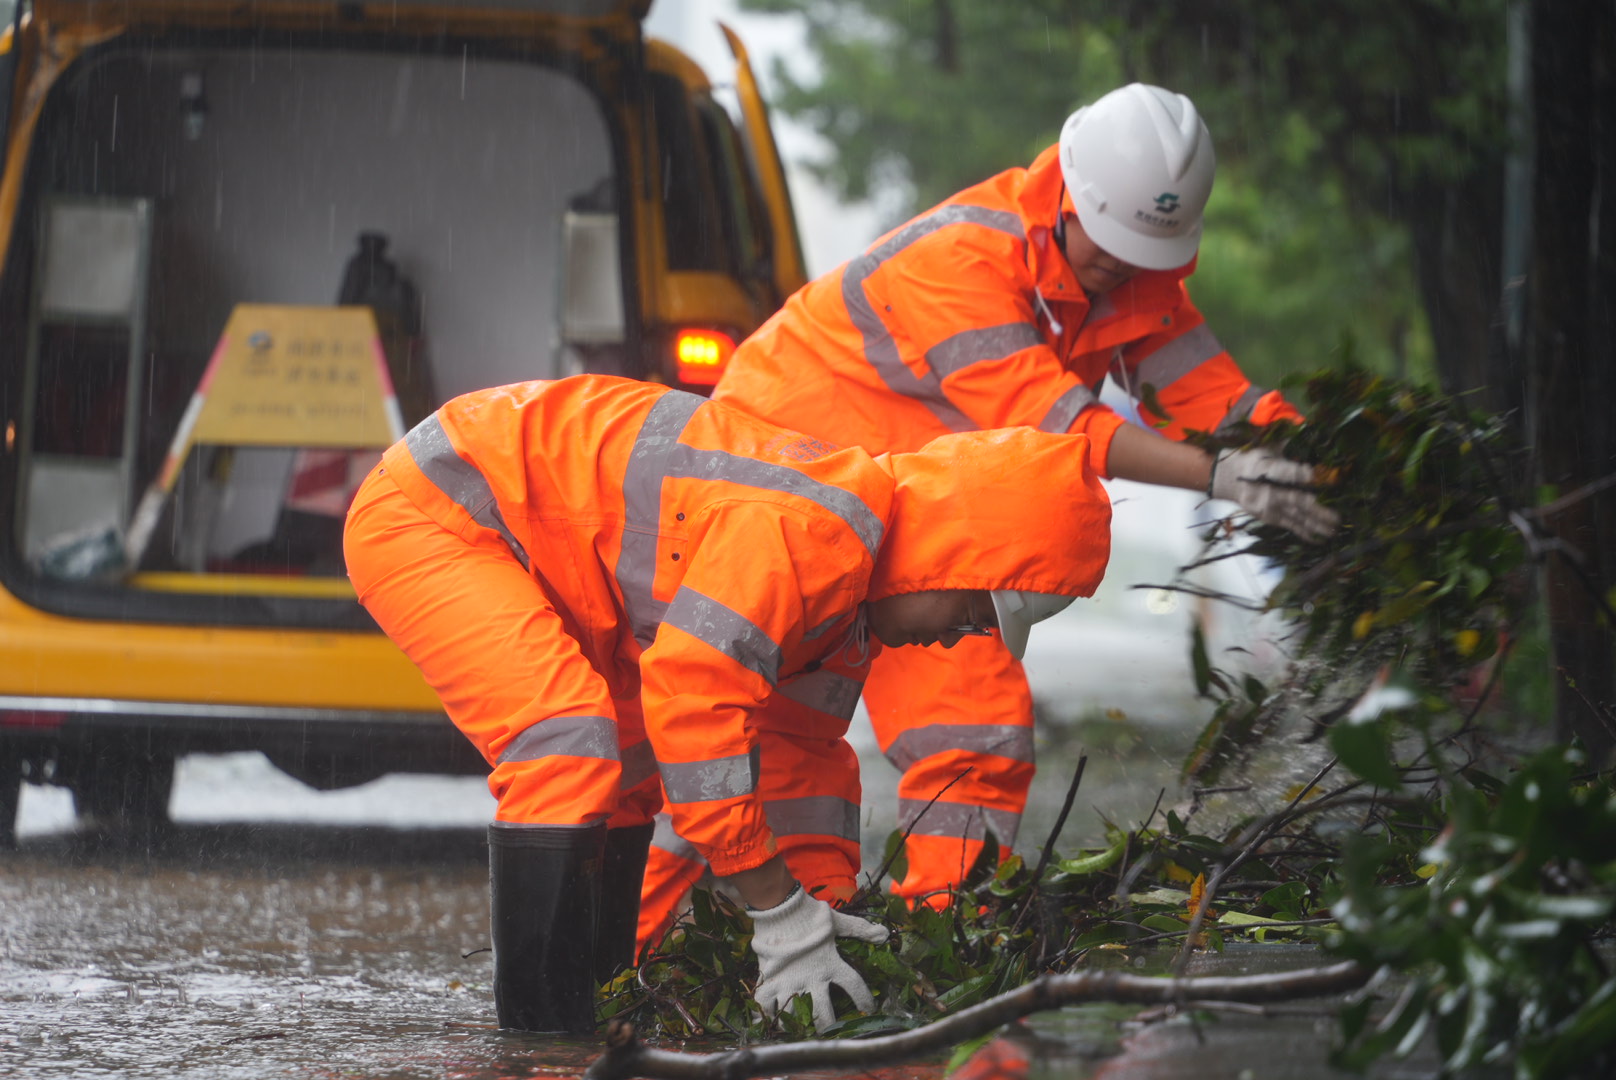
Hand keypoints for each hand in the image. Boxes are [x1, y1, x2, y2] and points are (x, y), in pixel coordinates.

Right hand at [748, 885, 888, 1031]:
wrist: (779, 907)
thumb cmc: (809, 915)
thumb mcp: (837, 921)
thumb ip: (860, 929)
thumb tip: (884, 934)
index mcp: (831, 964)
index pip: (854, 985)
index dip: (864, 999)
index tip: (869, 1009)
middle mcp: (811, 978)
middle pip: (823, 1014)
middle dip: (828, 1027)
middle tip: (830, 1032)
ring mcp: (789, 982)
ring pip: (794, 1015)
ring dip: (798, 1024)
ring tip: (800, 1029)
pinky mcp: (770, 980)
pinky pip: (767, 1005)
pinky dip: (768, 1013)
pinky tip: (772, 1018)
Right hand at [1210, 447, 1338, 541]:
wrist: (1229, 479)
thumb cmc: (1254, 460)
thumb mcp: (1268, 448)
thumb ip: (1288, 448)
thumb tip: (1312, 437)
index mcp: (1267, 468)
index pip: (1289, 473)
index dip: (1306, 475)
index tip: (1326, 476)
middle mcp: (1269, 490)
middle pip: (1297, 500)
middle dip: (1319, 509)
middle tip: (1338, 516)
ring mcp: (1269, 506)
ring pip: (1296, 516)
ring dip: (1317, 524)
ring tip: (1334, 530)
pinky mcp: (1269, 517)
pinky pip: (1290, 525)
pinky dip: (1305, 533)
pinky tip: (1319, 538)